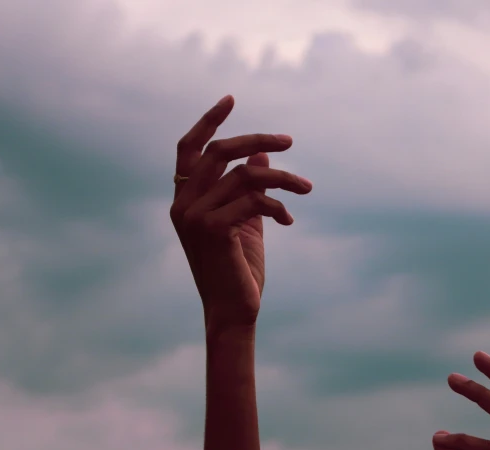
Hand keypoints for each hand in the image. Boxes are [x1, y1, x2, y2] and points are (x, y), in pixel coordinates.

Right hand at [170, 95, 312, 333]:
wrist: (234, 311)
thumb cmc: (238, 269)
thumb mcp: (246, 222)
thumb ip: (249, 188)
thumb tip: (261, 155)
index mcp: (184, 200)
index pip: (188, 150)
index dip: (208, 121)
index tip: (231, 99)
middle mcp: (182, 205)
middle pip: (218, 151)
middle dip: (256, 139)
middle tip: (289, 142)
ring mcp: (194, 217)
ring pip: (243, 175)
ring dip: (282, 178)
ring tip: (307, 188)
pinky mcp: (213, 229)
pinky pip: (253, 200)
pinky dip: (277, 205)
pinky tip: (288, 220)